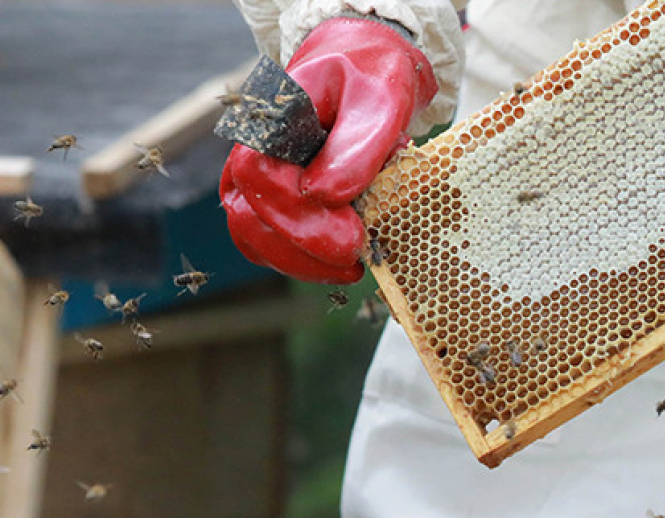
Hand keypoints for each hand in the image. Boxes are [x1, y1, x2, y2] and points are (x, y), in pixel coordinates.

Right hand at [221, 17, 437, 283]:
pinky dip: (302, 260)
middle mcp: (250, 150)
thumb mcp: (380, 101)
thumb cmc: (372, 79)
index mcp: (270, 120)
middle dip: (304, 251)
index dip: (302, 218)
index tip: (353, 240)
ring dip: (300, 264)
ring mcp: (255, 178)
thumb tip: (323, 197)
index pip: (260, 179)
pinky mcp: (270, 199)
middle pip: (249, 218)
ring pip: (252, 237)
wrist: (364, 69)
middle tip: (358, 263)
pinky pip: (269, 242)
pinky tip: (342, 260)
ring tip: (354, 267)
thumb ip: (354, 148)